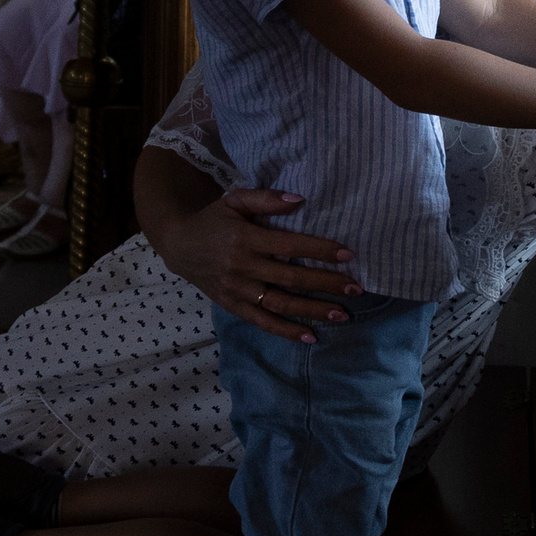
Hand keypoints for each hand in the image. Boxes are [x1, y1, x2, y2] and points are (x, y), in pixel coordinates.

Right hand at [148, 184, 361, 345]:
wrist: (179, 246)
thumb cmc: (214, 220)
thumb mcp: (235, 200)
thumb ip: (266, 198)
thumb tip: (299, 200)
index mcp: (245, 239)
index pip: (290, 246)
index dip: (320, 250)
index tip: (349, 254)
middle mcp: (243, 268)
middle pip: (291, 278)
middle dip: (326, 284)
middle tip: (356, 288)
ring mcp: (238, 291)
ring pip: (280, 305)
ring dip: (312, 311)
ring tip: (342, 314)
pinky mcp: (233, 306)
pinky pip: (262, 322)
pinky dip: (286, 331)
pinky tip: (311, 336)